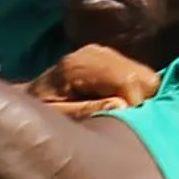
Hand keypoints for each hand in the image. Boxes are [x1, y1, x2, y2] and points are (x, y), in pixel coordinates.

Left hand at [27, 43, 160, 114]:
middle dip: (141, 103)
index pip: (128, 81)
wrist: (29, 96)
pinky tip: (118, 105)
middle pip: (146, 78)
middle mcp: (97, 52)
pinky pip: (141, 78)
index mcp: (80, 65)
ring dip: (140, 100)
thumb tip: (122, 106)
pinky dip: (137, 95)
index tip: (120, 125)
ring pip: (148, 78)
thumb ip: (87, 111)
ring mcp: (106, 53)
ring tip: (116, 114)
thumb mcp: (58, 118)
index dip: (133, 106)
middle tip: (120, 121)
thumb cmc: (41, 111)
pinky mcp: (112, 59)